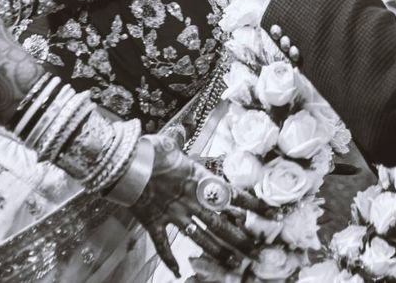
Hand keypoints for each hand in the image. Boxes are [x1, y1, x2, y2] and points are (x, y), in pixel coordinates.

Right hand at [129, 126, 268, 276]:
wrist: (122, 164)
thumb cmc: (147, 150)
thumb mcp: (168, 142)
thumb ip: (179, 138)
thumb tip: (182, 128)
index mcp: (199, 180)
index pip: (233, 194)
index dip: (254, 205)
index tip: (273, 215)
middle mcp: (190, 200)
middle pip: (221, 223)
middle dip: (240, 239)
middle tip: (257, 253)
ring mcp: (172, 214)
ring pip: (200, 237)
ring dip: (217, 252)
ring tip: (234, 264)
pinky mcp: (154, 223)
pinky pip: (164, 244)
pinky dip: (170, 258)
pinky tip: (177, 272)